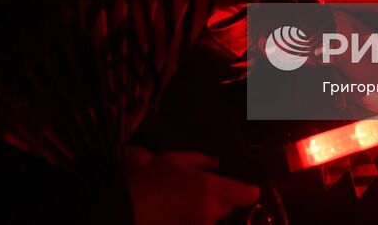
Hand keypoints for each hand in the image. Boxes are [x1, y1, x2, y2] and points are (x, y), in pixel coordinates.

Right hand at [126, 149, 259, 224]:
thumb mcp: (172, 160)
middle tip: (198, 191)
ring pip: (213, 218)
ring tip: (183, 203)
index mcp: (210, 188)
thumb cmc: (149, 182)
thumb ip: (199, 160)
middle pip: (227, 206)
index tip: (249, 189)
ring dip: (206, 212)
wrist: (128, 212)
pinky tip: (177, 213)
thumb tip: (216, 163)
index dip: (249, 191)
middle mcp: (211, 211)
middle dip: (219, 199)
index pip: (246, 194)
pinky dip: (194, 219)